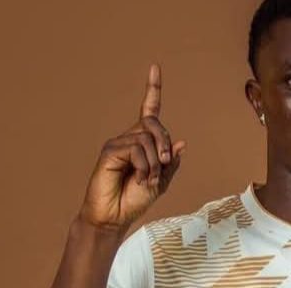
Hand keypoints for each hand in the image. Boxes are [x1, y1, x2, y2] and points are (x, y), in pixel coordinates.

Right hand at [79, 64, 185, 231]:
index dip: (153, 89)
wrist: (115, 216)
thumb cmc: (135, 199)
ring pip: (147, 139)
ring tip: (147, 179)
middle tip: (162, 164)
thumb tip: (181, 143)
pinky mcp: (109, 151)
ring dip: (154, 163)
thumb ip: (170, 163)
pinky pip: (135, 149)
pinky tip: (137, 178)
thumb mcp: (161, 181)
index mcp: (143, 143)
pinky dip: (143, 166)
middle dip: (164, 143)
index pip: (149, 111)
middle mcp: (129, 138)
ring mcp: (118, 144)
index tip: (155, 68)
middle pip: (153, 123)